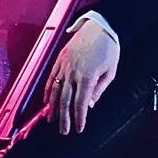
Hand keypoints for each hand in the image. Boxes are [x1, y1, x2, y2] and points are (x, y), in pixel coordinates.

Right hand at [43, 18, 119, 134]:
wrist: (101, 26)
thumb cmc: (109, 47)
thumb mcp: (110, 71)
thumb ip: (99, 90)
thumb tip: (90, 105)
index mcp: (87, 77)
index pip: (80, 103)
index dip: (79, 118)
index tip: (79, 128)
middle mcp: (73, 72)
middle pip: (65, 100)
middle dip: (64, 118)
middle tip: (64, 131)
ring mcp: (64, 65)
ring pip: (55, 91)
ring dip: (53, 108)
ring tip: (53, 120)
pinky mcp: (59, 59)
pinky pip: (50, 79)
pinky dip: (47, 92)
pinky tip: (47, 101)